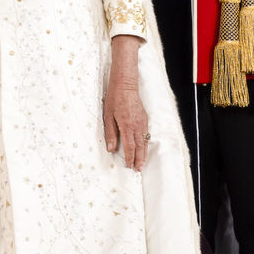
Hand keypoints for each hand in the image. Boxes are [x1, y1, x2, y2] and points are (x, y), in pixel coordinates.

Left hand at [101, 35, 149, 171]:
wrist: (126, 84)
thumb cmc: (115, 98)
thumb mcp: (108, 116)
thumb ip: (111, 134)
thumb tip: (111, 148)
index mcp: (127, 125)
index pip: (130, 146)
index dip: (130, 158)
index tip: (129, 166)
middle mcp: (137, 125)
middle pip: (140, 147)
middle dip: (139, 159)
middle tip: (138, 169)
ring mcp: (143, 121)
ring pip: (145, 141)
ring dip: (144, 153)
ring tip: (142, 163)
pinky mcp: (144, 118)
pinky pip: (146, 134)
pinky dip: (145, 143)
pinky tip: (143, 148)